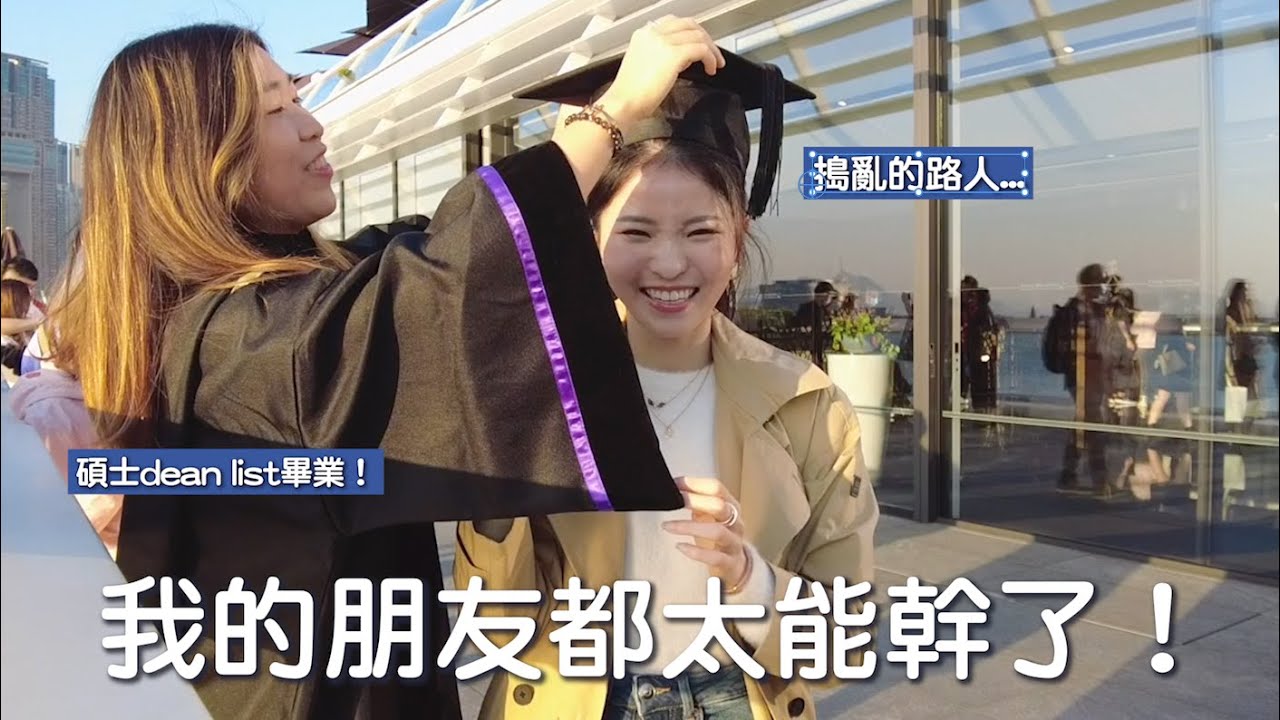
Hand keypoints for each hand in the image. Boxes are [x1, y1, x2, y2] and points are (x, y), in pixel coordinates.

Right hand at [597, 16, 724, 132]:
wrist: (622, 103)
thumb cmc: (630, 94)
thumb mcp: (644, 66)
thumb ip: (662, 56)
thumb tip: (683, 57)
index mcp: (644, 34)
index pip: (674, 23)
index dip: (691, 33)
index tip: (698, 46)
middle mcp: (653, 33)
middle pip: (689, 24)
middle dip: (704, 38)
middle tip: (713, 53)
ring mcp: (664, 42)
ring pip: (698, 35)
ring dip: (711, 49)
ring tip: (715, 64)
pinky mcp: (674, 55)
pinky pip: (701, 50)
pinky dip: (710, 58)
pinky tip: (710, 70)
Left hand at [661, 476, 751, 591]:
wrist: (737, 565)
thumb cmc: (718, 536)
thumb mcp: (710, 515)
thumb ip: (697, 503)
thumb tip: (674, 489)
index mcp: (731, 506)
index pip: (716, 488)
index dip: (695, 484)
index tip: (674, 485)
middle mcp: (736, 522)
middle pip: (719, 506)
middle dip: (694, 501)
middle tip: (673, 501)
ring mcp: (734, 543)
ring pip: (717, 531)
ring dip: (689, 527)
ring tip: (668, 526)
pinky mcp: (730, 563)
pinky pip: (715, 557)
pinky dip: (696, 552)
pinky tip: (680, 546)